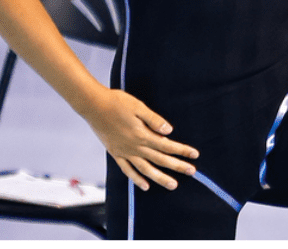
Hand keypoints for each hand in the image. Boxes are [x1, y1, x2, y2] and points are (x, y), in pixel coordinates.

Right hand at [84, 89, 198, 191]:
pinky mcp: (115, 153)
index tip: (194, 155)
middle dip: (177, 166)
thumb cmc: (117, 103)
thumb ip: (154, 120)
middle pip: (160, 159)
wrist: (93, 106)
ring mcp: (124, 152)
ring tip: (172, 185)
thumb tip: (169, 131)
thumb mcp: (139, 107)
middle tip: (191, 171)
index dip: (182, 150)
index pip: (167, 145)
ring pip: (145, 169)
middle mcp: (134, 147)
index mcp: (142, 135)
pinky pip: (127, 170)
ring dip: (160, 178)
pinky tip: (145, 185)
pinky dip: (136, 179)